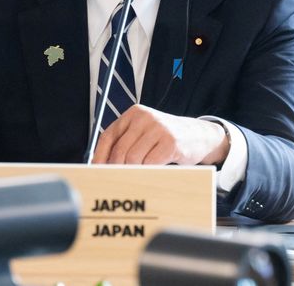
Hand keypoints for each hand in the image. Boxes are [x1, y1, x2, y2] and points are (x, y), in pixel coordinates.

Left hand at [92, 105, 229, 165]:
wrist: (198, 135)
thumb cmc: (165, 138)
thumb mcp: (143, 132)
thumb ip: (125, 142)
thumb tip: (102, 164)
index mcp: (133, 114)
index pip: (107, 136)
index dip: (99, 157)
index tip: (95, 172)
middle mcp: (144, 117)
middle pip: (119, 150)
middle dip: (116, 169)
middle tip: (117, 180)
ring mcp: (158, 128)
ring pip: (133, 159)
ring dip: (134, 172)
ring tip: (138, 176)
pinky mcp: (171, 142)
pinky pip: (150, 163)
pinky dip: (148, 172)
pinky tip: (152, 172)